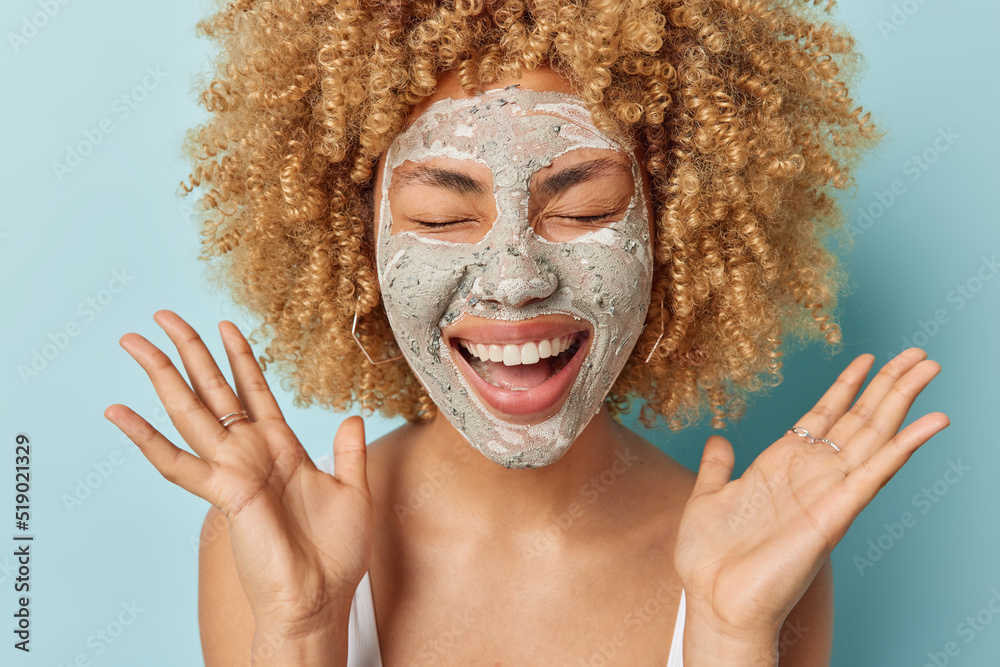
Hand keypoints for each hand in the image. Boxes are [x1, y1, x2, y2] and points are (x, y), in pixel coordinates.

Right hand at [104, 310, 372, 629]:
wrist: (319, 598)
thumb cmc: (336, 554)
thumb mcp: (352, 491)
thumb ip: (346, 452)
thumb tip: (352, 417)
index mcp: (280, 449)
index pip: (254, 391)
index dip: (241, 357)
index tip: (226, 324)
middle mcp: (250, 454)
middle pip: (214, 390)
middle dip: (189, 351)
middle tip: (163, 315)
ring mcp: (233, 471)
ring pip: (190, 411)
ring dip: (163, 374)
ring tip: (135, 341)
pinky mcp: (224, 493)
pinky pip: (176, 463)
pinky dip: (145, 437)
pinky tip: (117, 412)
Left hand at [674, 348, 948, 639]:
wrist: (713, 602)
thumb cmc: (709, 559)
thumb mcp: (707, 497)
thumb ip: (717, 467)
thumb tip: (718, 439)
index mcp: (782, 466)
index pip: (824, 416)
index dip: (847, 386)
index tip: (869, 358)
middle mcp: (811, 475)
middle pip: (859, 419)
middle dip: (888, 384)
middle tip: (919, 353)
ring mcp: (827, 493)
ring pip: (874, 436)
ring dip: (903, 401)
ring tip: (929, 368)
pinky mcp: (835, 515)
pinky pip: (875, 474)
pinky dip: (903, 447)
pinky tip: (930, 423)